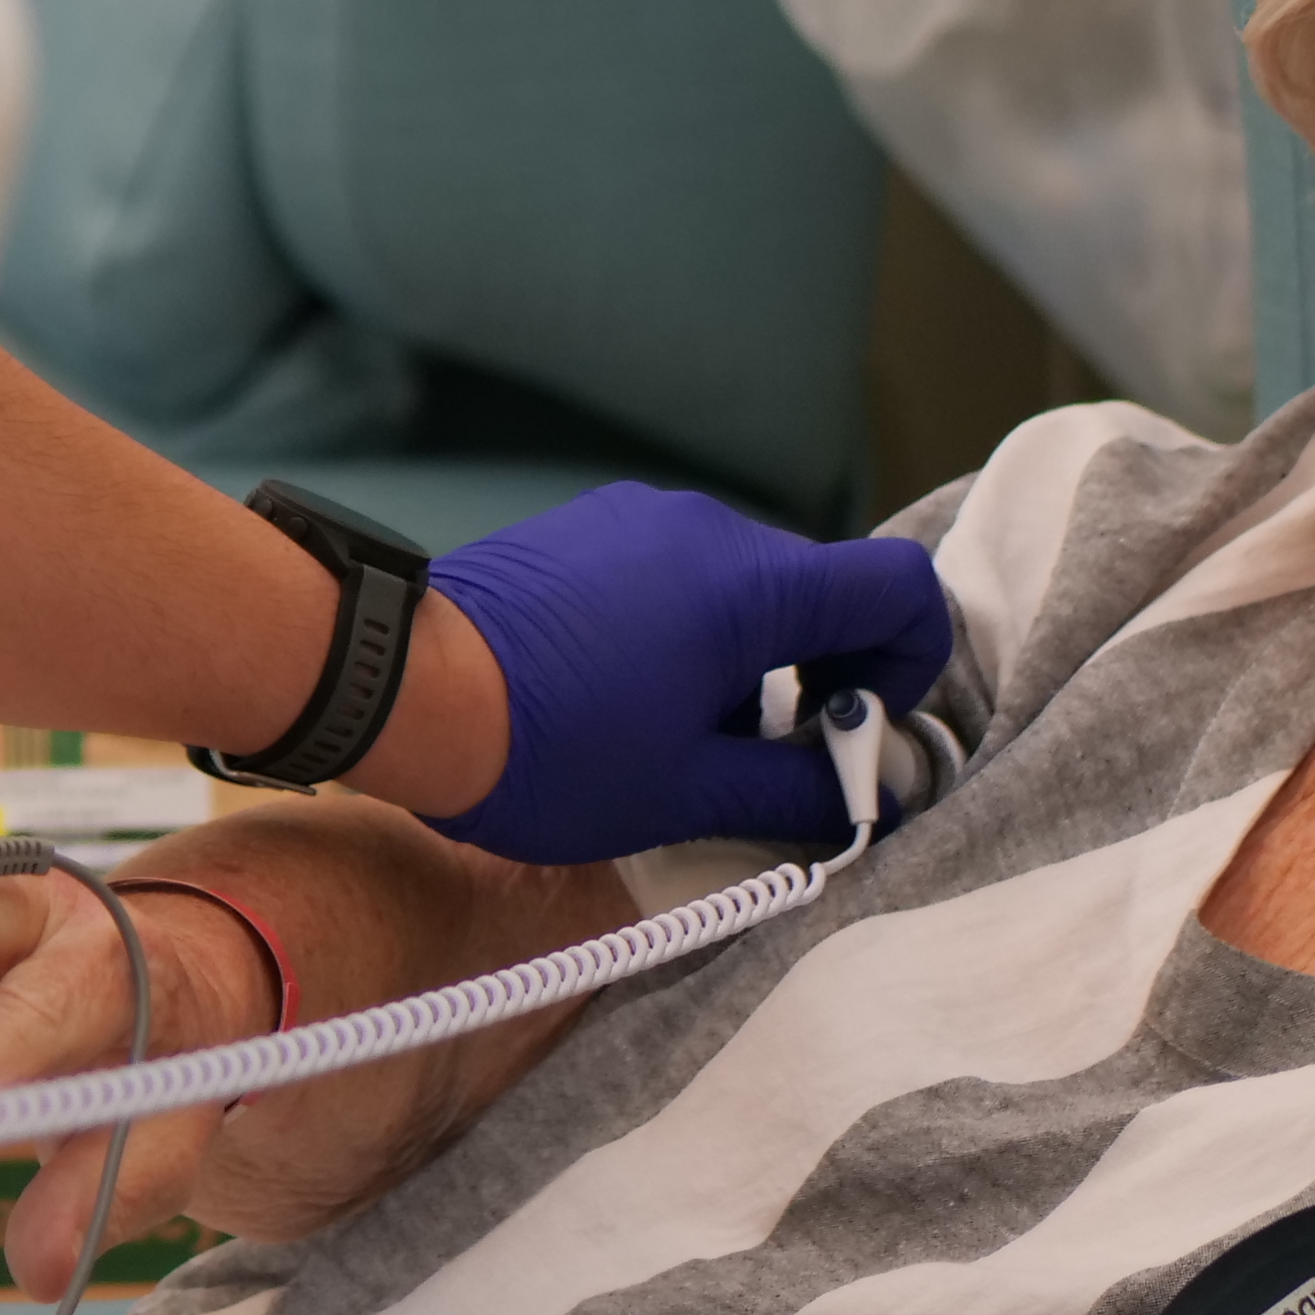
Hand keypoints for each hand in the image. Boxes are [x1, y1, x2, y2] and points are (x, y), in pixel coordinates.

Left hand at [422, 487, 952, 865]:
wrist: (403, 692)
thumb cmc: (547, 751)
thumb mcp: (687, 793)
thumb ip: (799, 789)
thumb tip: (873, 795)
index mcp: (747, 582)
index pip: (896, 587)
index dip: (911, 664)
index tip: (862, 734)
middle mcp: (703, 529)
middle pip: (820, 590)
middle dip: (827, 677)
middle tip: (783, 764)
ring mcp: (639, 520)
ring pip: (746, 588)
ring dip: (753, 665)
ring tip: (690, 745)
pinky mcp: (588, 531)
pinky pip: (679, 576)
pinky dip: (693, 636)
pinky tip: (636, 705)